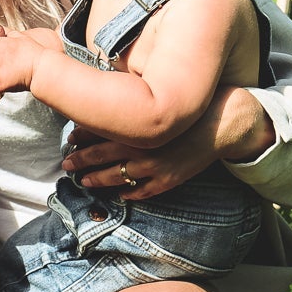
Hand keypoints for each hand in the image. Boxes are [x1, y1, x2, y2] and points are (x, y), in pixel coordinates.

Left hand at [61, 85, 268, 199]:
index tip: (71, 139)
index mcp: (138, 127)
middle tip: (66, 164)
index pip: (100, 133)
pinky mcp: (169, 180)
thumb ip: (136, 101)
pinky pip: (144, 191)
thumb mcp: (161, 98)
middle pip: (102, 157)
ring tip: (84, 181)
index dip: (82, 137)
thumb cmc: (193, 105)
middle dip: (81, 161)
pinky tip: (119, 194)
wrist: (224, 123)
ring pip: (118, 177)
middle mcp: (142, 149)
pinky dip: (129, 193)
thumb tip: (112, 100)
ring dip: (98, 180)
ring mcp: (155, 168)